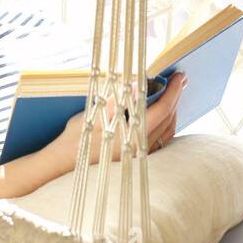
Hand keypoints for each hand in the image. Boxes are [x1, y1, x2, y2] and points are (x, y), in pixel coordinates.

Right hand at [47, 71, 188, 173]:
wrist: (62, 165)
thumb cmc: (76, 139)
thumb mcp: (95, 113)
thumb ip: (119, 99)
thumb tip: (138, 83)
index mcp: (133, 135)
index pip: (162, 109)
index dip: (173, 91)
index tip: (179, 77)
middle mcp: (141, 148)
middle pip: (168, 120)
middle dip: (176, 99)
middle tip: (179, 81)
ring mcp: (139, 156)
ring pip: (167, 132)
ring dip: (173, 113)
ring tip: (173, 96)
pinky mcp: (135, 159)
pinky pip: (160, 141)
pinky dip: (165, 126)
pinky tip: (162, 117)